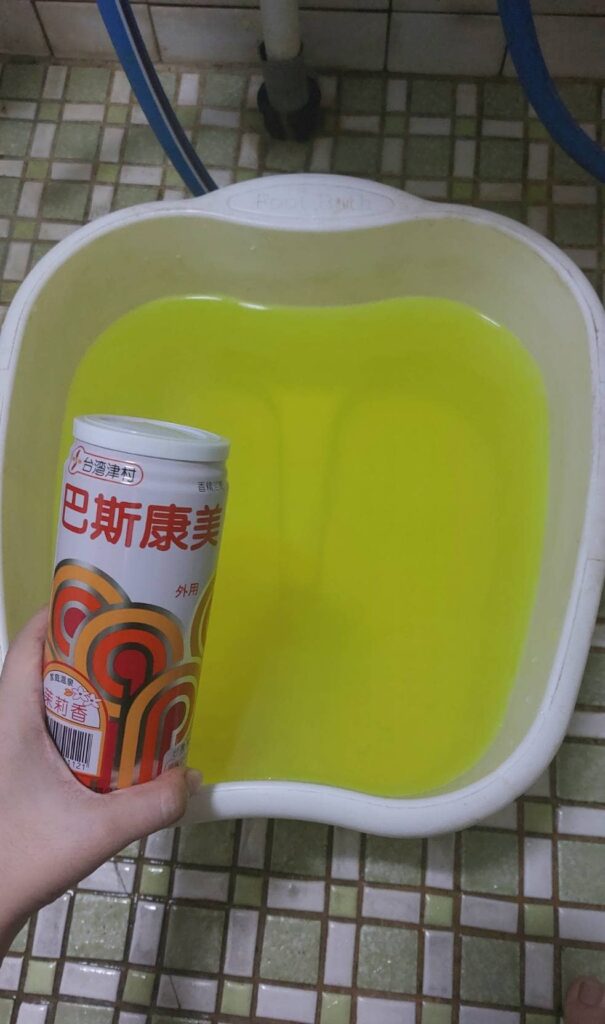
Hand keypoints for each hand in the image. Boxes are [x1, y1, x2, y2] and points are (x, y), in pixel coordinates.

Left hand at [0, 609, 200, 955]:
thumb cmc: (21, 858)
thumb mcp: (94, 830)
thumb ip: (150, 805)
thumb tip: (192, 779)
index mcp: (12, 719)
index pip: (29, 643)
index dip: (63, 613)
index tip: (107, 603)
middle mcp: (9, 724)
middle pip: (47, 663)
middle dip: (91, 649)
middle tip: (137, 645)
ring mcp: (13, 748)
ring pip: (53, 697)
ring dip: (91, 688)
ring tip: (136, 687)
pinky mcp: (22, 771)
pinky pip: (56, 728)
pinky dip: (86, 722)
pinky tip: (119, 738)